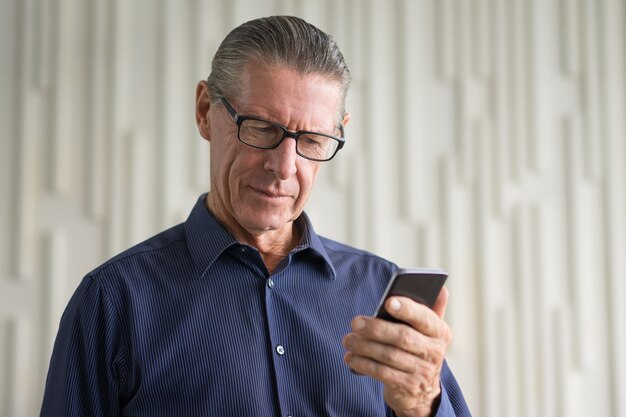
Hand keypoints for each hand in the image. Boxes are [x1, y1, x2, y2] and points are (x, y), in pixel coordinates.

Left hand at [342, 288, 451, 416]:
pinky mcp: (407, 387)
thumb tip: (441, 289)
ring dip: (364, 347)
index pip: (425, 318)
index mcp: (440, 332)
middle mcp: (435, 352)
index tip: (388, 302)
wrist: (422, 392)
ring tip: (348, 340)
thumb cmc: (419, 350)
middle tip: (355, 323)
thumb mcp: (429, 332)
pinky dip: (363, 364)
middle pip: (403, 337)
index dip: (407, 309)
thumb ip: (432, 310)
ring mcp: (423, 372)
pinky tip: (351, 358)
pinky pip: (382, 373)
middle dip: (376, 329)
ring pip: (389, 356)